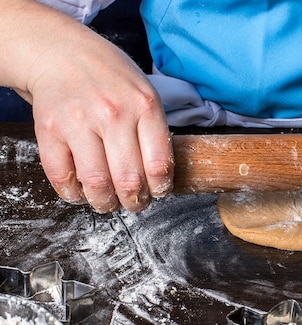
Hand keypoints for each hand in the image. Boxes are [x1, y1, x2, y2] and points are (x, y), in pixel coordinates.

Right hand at [2, 1, 172, 212]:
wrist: (62, 52)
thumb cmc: (111, 79)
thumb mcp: (145, 95)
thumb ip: (154, 133)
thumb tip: (160, 178)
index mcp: (144, 106)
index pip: (159, 164)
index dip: (160, 188)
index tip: (158, 192)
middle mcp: (113, 114)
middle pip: (129, 180)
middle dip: (135, 202)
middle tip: (134, 204)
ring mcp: (79, 122)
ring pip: (97, 184)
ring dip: (105, 203)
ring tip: (108, 202)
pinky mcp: (49, 129)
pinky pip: (62, 177)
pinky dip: (73, 194)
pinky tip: (81, 191)